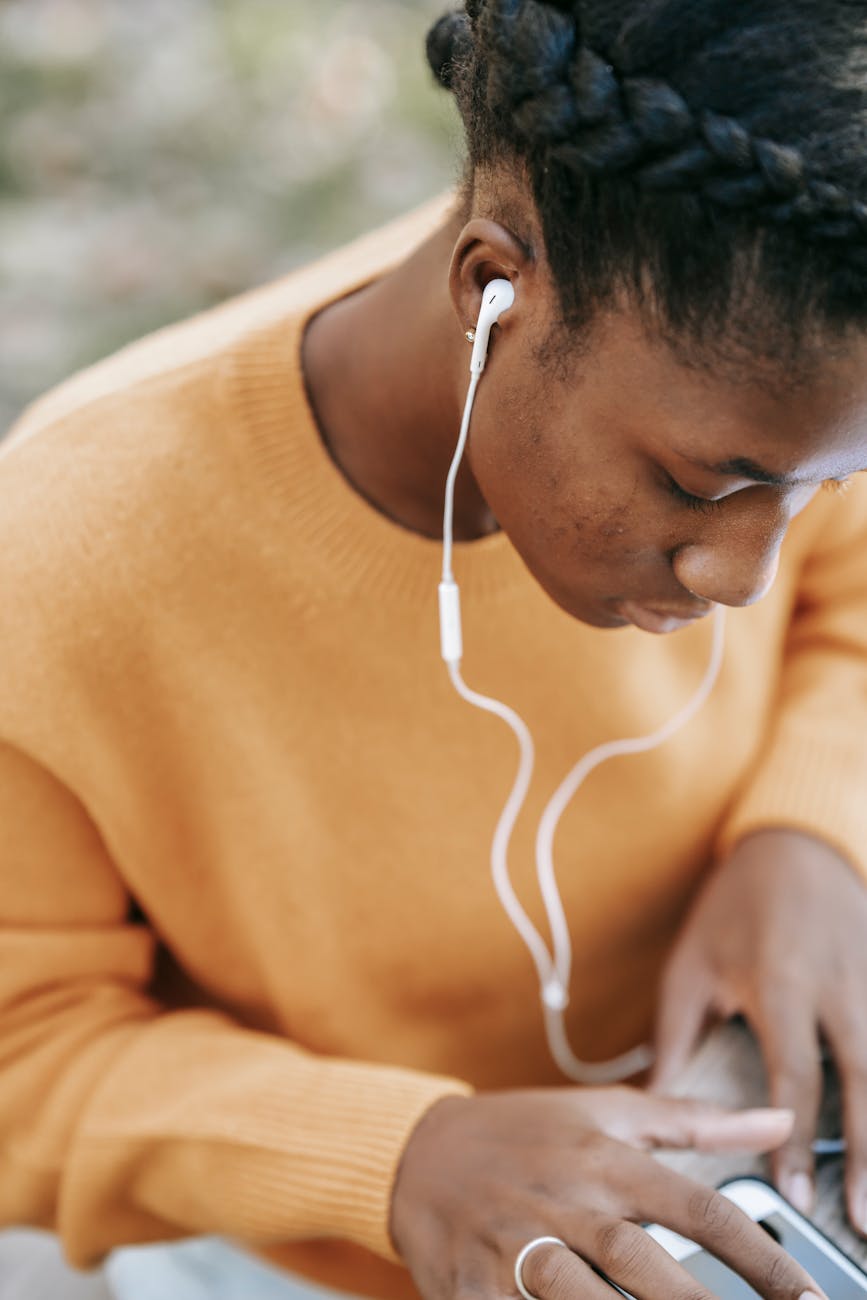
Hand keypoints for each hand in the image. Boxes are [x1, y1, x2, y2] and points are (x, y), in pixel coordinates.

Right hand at [390, 1086, 824, 1298]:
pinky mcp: (472, 1286)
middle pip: (639, 1256)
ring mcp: (513, 1243)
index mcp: (603, 1156)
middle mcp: (562, 1198)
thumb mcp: (608, 1111)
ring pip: (578, 1292)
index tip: (808, 1298)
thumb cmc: (526, 1132)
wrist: (417, 1152)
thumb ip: (696, 1121)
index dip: (759, 1255)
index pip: (695, 1204)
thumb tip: (777, 1122)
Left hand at [652, 828, 866, 1232]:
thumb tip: (653, 1102)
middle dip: (865, 1157)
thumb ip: (676, 1036)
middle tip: (862, 1223)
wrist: (795, 844)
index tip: (792, 1196)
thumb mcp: (691, 962)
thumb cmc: (735, 907)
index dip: (793, 1143)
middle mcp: (836, 988)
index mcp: (781, 984)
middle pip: (862, 1084)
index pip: (794, 1078)